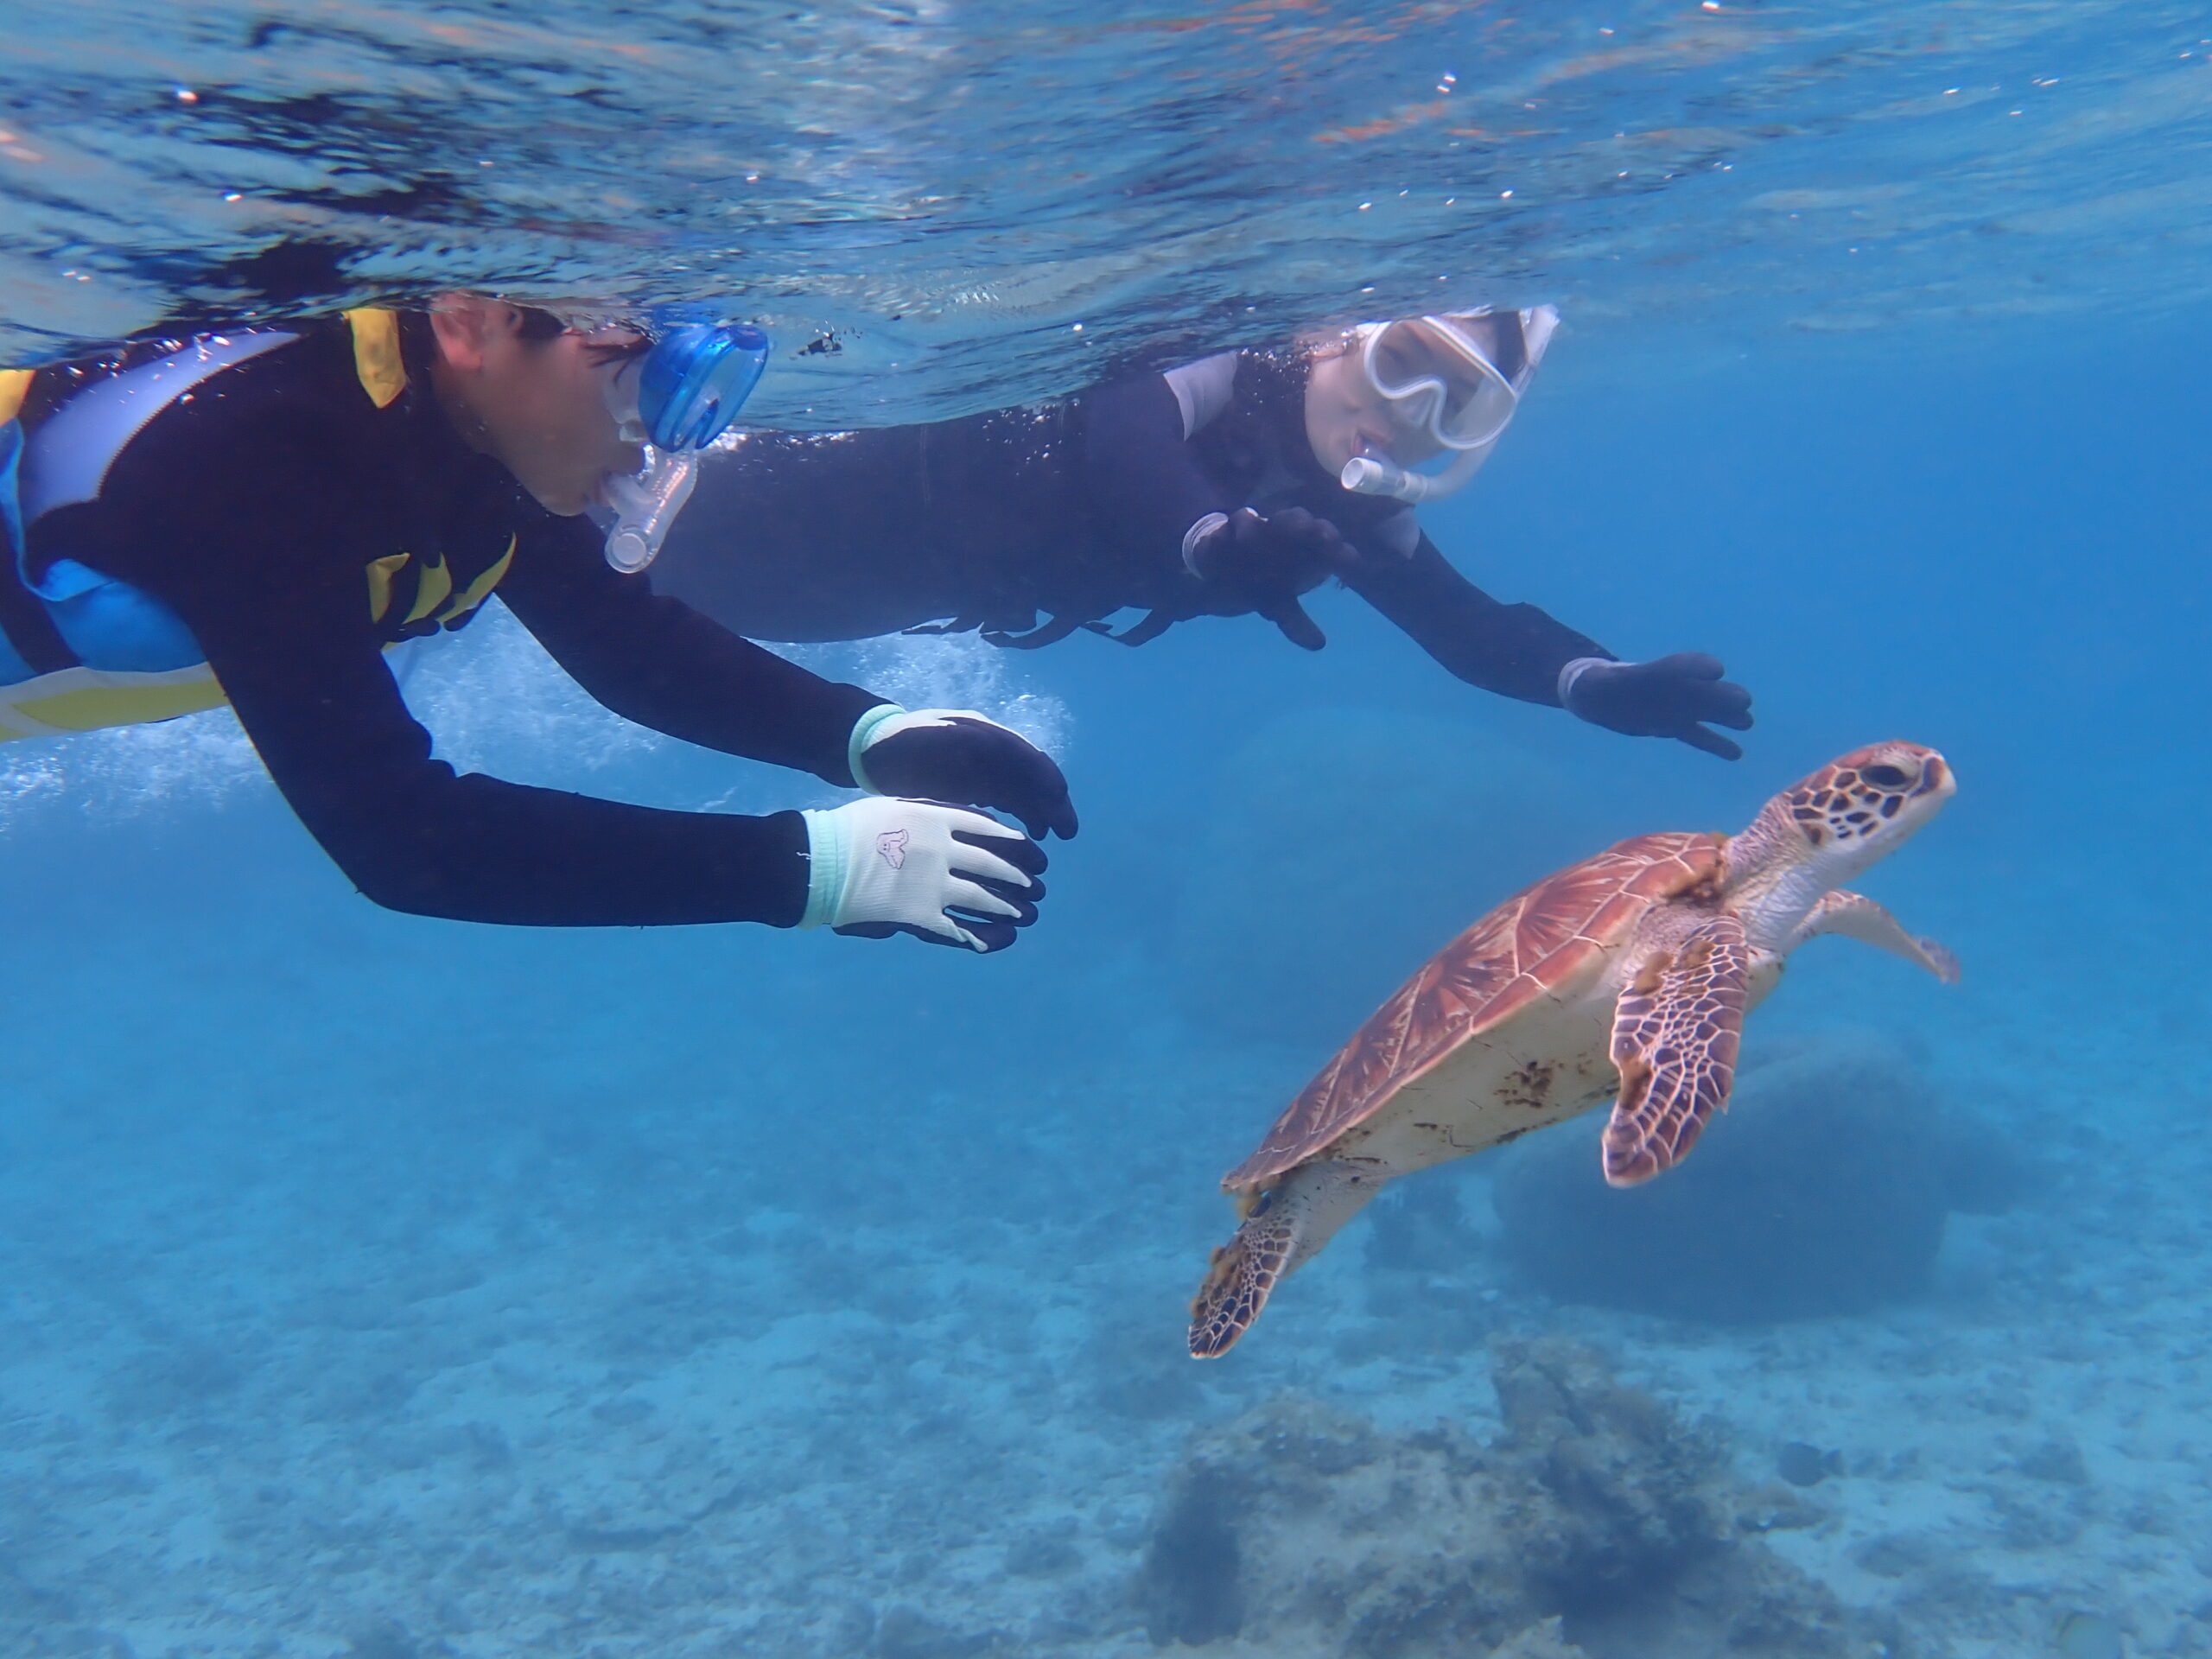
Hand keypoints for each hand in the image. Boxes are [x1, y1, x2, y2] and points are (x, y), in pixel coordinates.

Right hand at [799, 797, 1046, 952]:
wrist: (820, 860)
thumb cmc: (852, 827)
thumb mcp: (895, 804)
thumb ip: (931, 811)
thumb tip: (961, 816)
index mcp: (937, 819)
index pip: (989, 829)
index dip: (1015, 842)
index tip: (1032, 849)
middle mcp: (942, 851)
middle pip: (993, 865)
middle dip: (1020, 877)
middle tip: (1037, 885)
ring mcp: (932, 885)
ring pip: (983, 899)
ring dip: (1009, 908)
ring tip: (1027, 914)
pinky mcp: (919, 915)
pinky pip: (957, 930)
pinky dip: (981, 937)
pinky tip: (997, 941)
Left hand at [852, 707, 1077, 839]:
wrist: (871, 748)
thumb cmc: (893, 751)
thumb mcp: (920, 751)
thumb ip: (956, 753)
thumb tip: (994, 757)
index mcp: (979, 735)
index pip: (1024, 756)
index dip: (1045, 781)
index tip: (1058, 806)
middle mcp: (989, 745)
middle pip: (1030, 772)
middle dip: (1052, 801)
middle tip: (1066, 832)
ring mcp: (984, 761)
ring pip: (1023, 785)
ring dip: (1040, 808)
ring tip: (1052, 836)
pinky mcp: (977, 778)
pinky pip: (1009, 793)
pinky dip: (1023, 810)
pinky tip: (1030, 831)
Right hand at [1185, 507, 1356, 650]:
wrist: (1214, 580)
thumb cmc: (1256, 584)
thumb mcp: (1277, 606)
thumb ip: (1296, 623)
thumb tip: (1319, 644)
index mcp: (1301, 549)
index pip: (1326, 542)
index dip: (1340, 551)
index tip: (1351, 562)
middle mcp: (1281, 534)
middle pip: (1299, 520)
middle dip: (1311, 527)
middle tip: (1324, 539)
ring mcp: (1254, 529)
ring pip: (1268, 519)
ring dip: (1276, 525)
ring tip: (1279, 531)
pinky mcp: (1226, 530)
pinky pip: (1231, 526)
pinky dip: (1238, 530)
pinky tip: (1240, 540)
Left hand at [1559, 653, 1754, 759]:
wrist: (1599, 696)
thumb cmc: (1599, 685)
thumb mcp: (1595, 683)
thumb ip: (1595, 685)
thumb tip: (1584, 685)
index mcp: (1656, 672)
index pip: (1680, 666)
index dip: (1696, 667)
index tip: (1715, 671)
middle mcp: (1673, 688)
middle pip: (1702, 691)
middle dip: (1721, 696)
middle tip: (1742, 703)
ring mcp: (1678, 707)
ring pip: (1707, 712)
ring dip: (1726, 717)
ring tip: (1746, 723)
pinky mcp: (1675, 725)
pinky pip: (1698, 735)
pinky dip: (1716, 744)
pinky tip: (1736, 754)